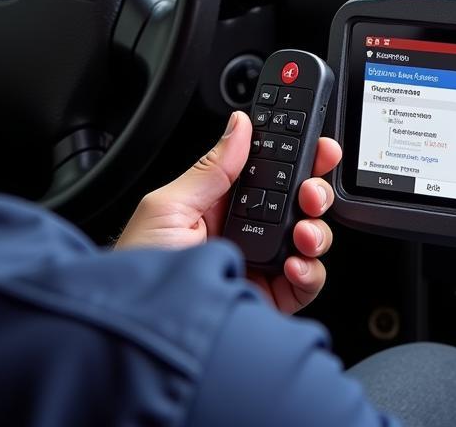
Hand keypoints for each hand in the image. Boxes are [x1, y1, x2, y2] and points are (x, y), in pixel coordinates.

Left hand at [116, 110, 341, 314]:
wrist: (142, 330)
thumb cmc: (139, 267)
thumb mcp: (169, 206)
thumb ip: (211, 168)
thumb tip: (238, 126)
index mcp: (223, 203)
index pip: (271, 172)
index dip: (297, 156)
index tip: (316, 145)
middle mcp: (247, 232)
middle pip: (298, 202)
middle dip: (314, 189)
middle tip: (310, 191)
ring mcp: (261, 265)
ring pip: (310, 238)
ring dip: (317, 229)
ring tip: (303, 233)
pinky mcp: (271, 299)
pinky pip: (307, 281)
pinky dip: (310, 270)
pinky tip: (293, 266)